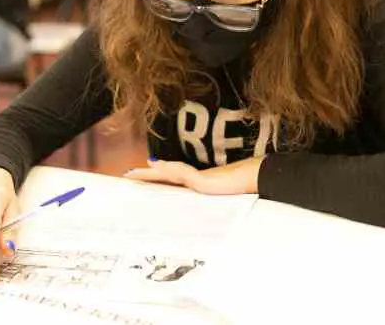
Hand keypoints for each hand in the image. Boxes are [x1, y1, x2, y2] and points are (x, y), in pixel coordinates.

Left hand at [124, 157, 263, 194]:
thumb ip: (212, 204)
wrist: (257, 179)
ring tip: (132, 174)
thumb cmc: (244, 190)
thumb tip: (207, 216)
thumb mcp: (222, 201)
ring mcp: (198, 178)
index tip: (142, 179)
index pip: (172, 183)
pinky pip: (180, 174)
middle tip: (127, 176)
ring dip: (149, 173)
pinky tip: (155, 167)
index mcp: (199, 185)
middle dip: (146, 176)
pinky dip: (166, 171)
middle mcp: (195, 179)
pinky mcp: (201, 180)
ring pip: (167, 173)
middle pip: (165, 176)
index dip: (156, 180)